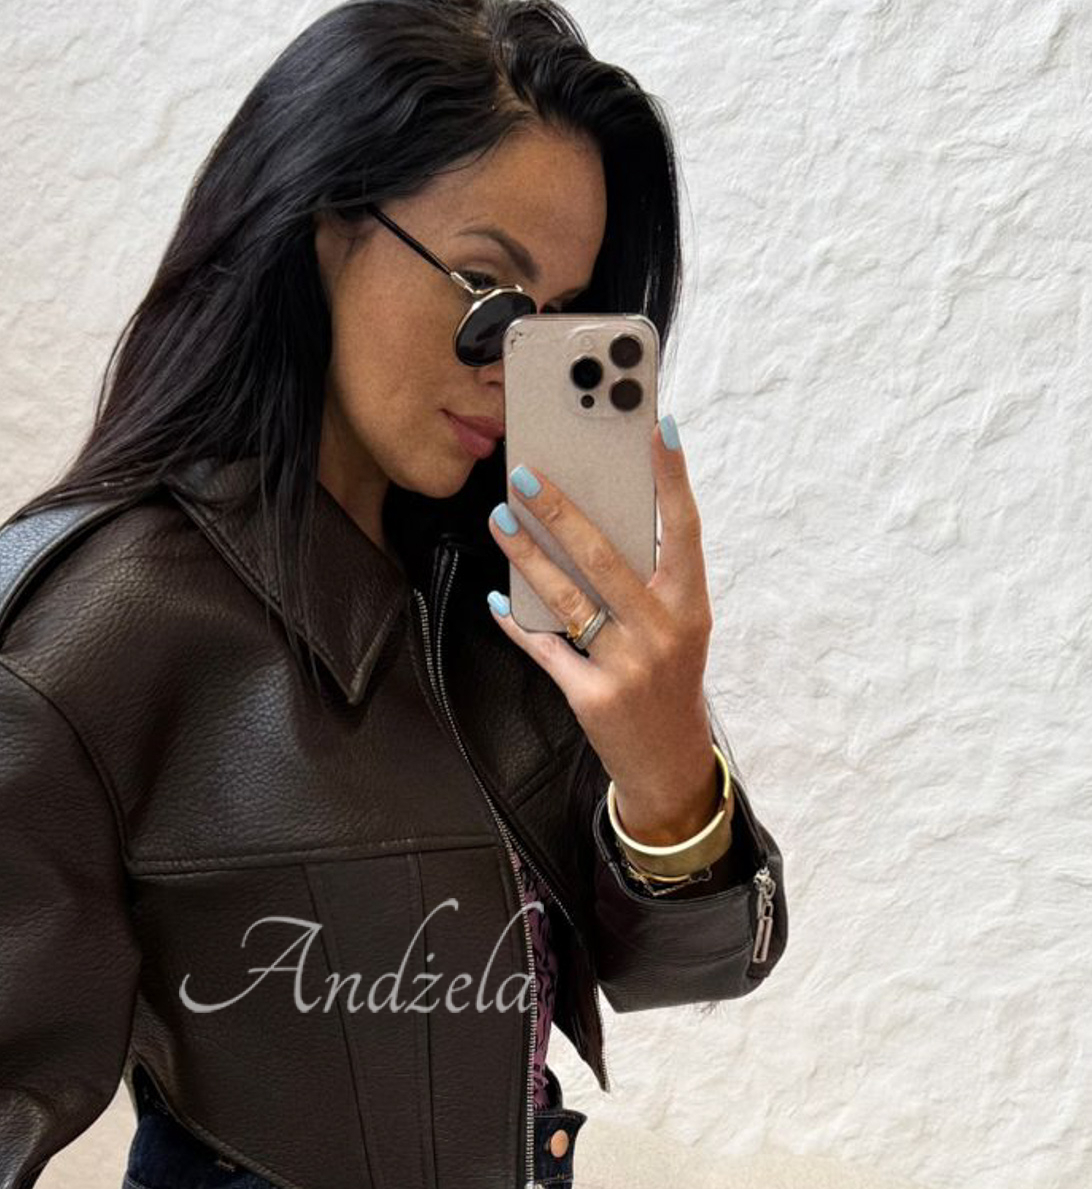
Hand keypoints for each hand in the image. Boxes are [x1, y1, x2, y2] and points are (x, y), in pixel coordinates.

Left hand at [486, 421, 720, 845]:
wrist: (667, 762)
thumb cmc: (667, 679)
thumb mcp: (675, 628)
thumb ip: (647, 581)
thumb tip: (595, 520)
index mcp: (691, 605)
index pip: (684, 528)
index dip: (672, 477)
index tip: (656, 426)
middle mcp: (664, 632)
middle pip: (606, 559)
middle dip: (561, 513)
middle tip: (526, 474)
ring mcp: (628, 666)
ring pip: (568, 599)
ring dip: (528, 556)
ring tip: (501, 520)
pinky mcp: (593, 697)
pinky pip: (546, 649)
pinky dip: (519, 623)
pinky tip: (497, 600)